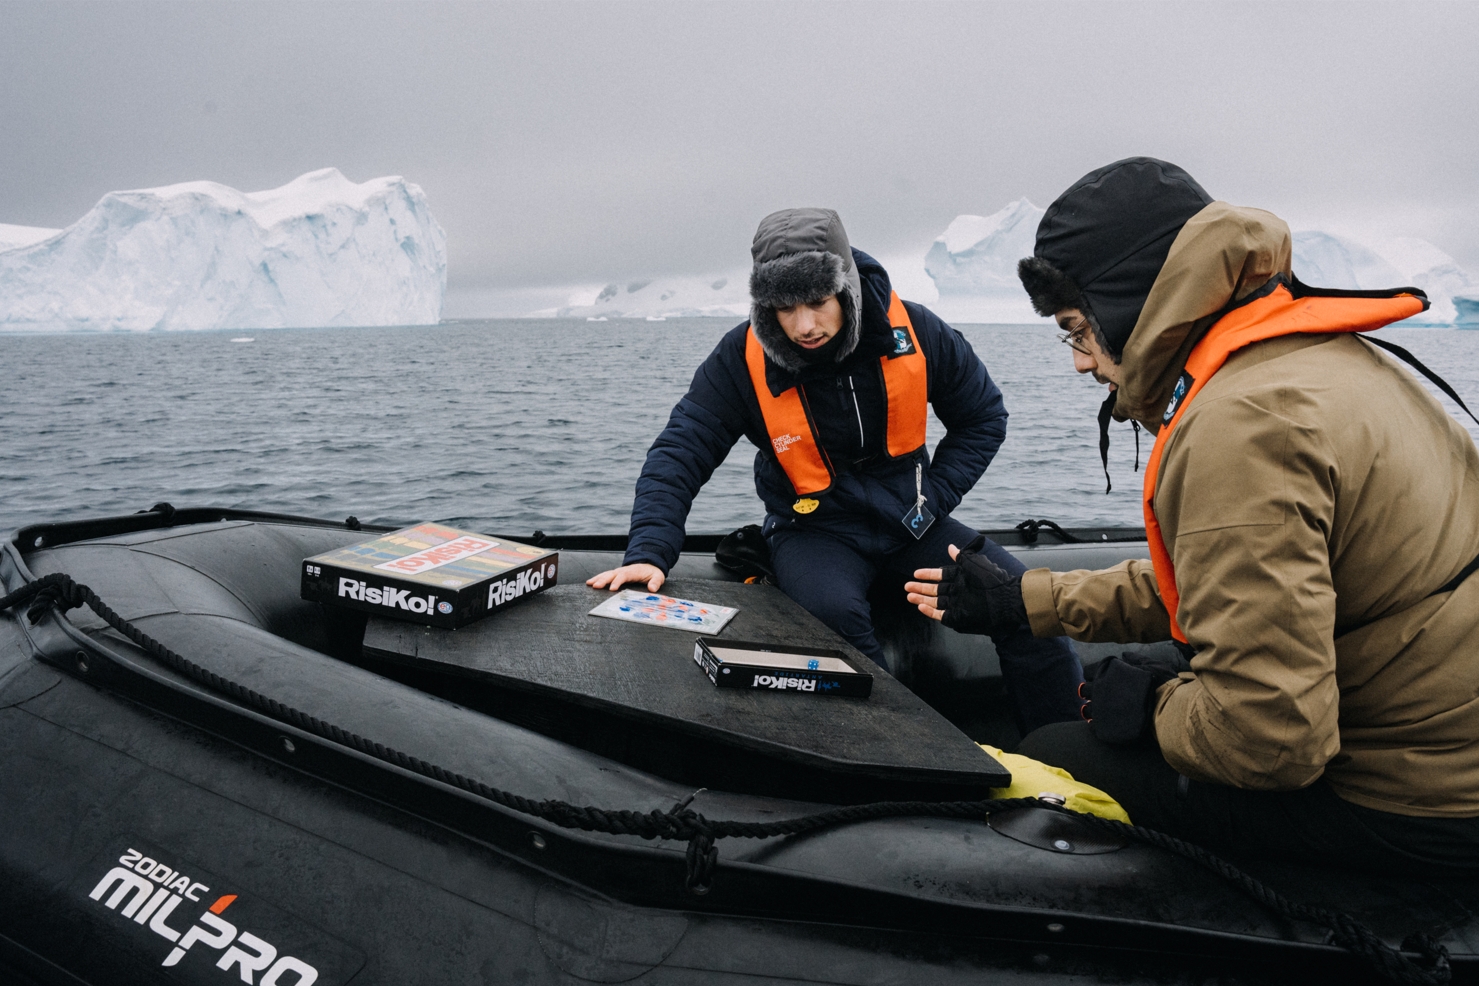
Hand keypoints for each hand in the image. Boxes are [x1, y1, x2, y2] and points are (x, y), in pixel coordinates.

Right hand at [587, 563, 664, 591]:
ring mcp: (619, 572)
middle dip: (603, 580)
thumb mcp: (658, 576)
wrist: (649, 564)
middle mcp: (624, 570)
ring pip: (607, 574)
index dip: (617, 581)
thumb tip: (652, 589)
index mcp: (633, 571)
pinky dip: (598, 578)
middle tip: (595, 586)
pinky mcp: (616, 574)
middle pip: (612, 574)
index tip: (612, 588)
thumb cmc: (652, 572)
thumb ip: (655, 582)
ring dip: (598, 578)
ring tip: (589, 583)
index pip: (624, 576)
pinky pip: (606, 575)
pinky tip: (590, 582)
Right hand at [905, 544, 1025, 637]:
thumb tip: (951, 547)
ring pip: (935, 602)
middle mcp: (958, 591)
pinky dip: (930, 612)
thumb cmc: (993, 580)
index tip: (916, 573)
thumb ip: (962, 556)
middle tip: (907, 586)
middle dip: (921, 588)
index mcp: (962, 577)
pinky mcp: (958, 617)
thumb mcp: (976, 563)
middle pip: (935, 590)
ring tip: (910, 596)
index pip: (941, 575)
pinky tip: (921, 607)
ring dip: (922, 599)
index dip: (928, 574)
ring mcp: (958, 604)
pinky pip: (941, 615)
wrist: (1005, 600)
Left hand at [1079, 651, 1191, 744]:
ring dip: (1093, 708)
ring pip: (1087, 709)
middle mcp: (1100, 691)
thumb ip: (1136, 659)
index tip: (1102, 677)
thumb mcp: (1152, 665)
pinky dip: (1097, 724)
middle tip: (1102, 694)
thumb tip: (1124, 655)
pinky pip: (1093, 726)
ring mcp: (1102, 710)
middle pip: (1085, 690)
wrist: (1170, 710)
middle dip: (1091, 691)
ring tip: (1102, 710)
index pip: (1089, 671)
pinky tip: (1105, 723)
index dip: (1095, 674)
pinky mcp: (1106, 727)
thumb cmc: (1163, 684)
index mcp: (1108, 674)